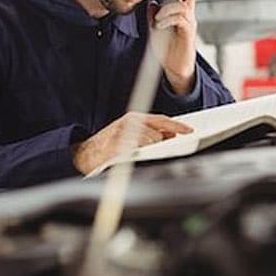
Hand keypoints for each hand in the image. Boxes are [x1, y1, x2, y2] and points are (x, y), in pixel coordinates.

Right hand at [71, 112, 192, 174]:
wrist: (84, 154)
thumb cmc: (110, 145)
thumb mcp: (131, 134)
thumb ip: (151, 132)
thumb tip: (171, 134)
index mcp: (134, 118)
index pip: (161, 120)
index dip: (177, 125)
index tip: (191, 130)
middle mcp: (129, 123)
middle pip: (157, 133)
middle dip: (161, 143)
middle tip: (160, 149)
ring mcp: (121, 134)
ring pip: (148, 142)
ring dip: (149, 150)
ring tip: (140, 153)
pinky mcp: (115, 147)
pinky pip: (135, 151)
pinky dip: (137, 154)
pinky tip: (133, 157)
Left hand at [148, 0, 196, 94]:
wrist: (174, 68)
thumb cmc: (167, 50)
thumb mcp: (155, 30)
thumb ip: (153, 16)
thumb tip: (152, 3)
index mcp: (181, 14)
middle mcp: (188, 17)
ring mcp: (189, 25)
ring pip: (183, 5)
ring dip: (167, 9)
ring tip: (157, 19)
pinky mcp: (188, 34)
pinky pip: (181, 19)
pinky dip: (168, 19)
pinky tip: (160, 25)